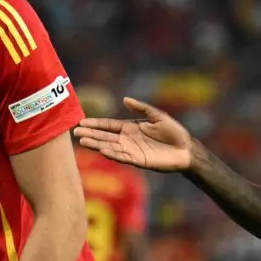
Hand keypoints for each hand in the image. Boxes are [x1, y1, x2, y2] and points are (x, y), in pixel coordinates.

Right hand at [73, 97, 191, 172]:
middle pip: (105, 136)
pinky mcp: (138, 160)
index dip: (95, 124)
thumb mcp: (158, 116)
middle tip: (75, 133)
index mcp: (130, 128)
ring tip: (83, 142)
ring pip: (110, 147)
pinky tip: (101, 150)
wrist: (186, 149)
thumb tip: (125, 99)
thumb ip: (141, 108)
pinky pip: (122, 157)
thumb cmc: (174, 132)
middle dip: (90, 135)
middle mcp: (128, 140)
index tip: (81, 123)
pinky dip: (111, 153)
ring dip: (96, 145)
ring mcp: (132, 151)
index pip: (108, 126)